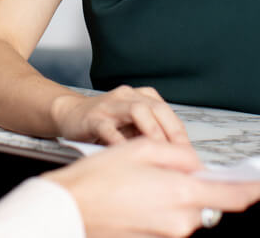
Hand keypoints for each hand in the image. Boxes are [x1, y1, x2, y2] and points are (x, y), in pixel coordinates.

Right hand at [44, 138, 259, 237]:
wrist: (69, 209)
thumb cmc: (98, 180)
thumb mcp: (141, 148)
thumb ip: (179, 155)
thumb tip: (196, 164)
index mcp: (181, 194)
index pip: (232, 196)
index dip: (249, 187)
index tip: (258, 182)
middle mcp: (179, 222)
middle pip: (207, 203)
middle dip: (199, 185)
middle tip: (171, 169)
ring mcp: (166, 236)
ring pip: (187, 212)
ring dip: (177, 196)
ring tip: (144, 181)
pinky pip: (168, 222)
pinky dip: (161, 208)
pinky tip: (138, 196)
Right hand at [51, 85, 188, 144]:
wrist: (70, 114)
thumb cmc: (104, 124)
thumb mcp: (132, 128)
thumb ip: (151, 137)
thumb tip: (177, 161)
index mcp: (142, 98)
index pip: (168, 114)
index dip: (180, 135)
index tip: (189, 157)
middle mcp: (129, 97)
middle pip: (157, 108)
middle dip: (171, 132)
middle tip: (179, 156)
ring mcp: (111, 106)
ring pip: (137, 111)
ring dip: (151, 131)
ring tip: (158, 152)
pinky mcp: (93, 117)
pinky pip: (108, 128)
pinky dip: (120, 142)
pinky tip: (127, 156)